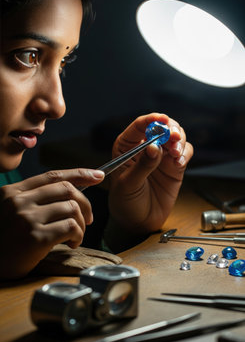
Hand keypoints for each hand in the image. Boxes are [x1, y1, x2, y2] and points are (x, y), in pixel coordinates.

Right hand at [0, 168, 103, 278]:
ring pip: (72, 208)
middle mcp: (19, 201)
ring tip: (75, 236)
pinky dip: (78, 236)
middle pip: (67, 189)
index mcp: (13, 191)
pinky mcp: (36, 237)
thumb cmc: (4, 242)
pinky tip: (71, 244)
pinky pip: (71, 227)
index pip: (53, 176)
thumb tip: (71, 193)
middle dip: (85, 203)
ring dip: (81, 224)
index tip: (98, 175)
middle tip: (88, 219)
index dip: (79, 173)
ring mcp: (27, 218)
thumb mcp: (11, 212)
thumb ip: (33, 200)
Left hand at [108, 112, 192, 233]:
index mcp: (127, 145)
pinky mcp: (175, 165)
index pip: (139, 125)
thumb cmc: (125, 201)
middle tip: (174, 137)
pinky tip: (179, 164)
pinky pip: (185, 152)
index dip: (152, 119)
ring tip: (176, 154)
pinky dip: (185, 154)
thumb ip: (142, 165)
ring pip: (176, 137)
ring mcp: (162, 155)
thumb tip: (153, 147)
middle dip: (170, 129)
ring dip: (179, 141)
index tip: (162, 120)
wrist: (137, 221)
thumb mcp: (128, 184)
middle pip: (162, 127)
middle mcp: (145, 146)